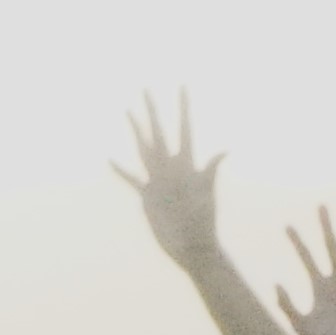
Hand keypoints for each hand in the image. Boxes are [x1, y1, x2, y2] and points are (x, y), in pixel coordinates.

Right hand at [110, 92, 222, 267]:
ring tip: (128, 111)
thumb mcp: (207, 196)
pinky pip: (131, 179)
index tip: (182, 86)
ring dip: (137, 130)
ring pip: (144, 149)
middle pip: (159, 133)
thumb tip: (225, 151)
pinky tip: (110, 159)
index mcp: (187, 164)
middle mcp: (171, 168)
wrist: (192, 247)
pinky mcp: (148, 196)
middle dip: (153, 111)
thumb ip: (210, 172)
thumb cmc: (204, 223)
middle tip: (146, 89)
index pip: (185, 129)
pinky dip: (121, 170)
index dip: (184, 108)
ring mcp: (158, 180)